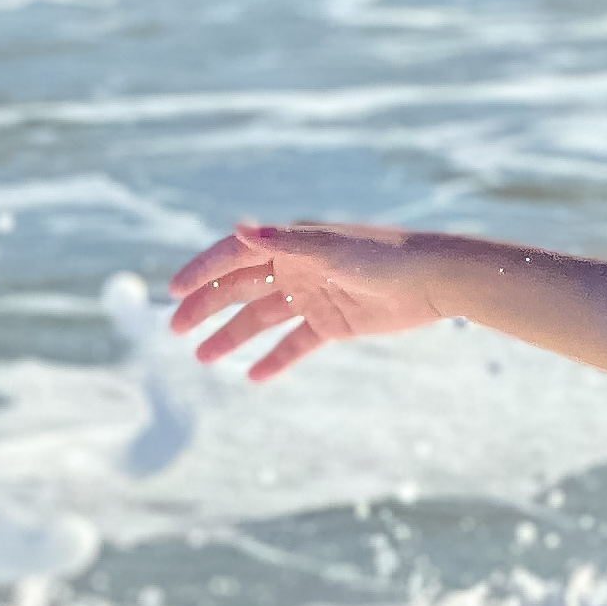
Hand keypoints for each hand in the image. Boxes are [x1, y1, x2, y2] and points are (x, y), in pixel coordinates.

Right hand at [165, 220, 449, 380]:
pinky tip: (254, 378)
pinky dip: (276, 359)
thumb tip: (238, 228)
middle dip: (207, 307)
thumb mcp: (330, 250)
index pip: (233, 256)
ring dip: (232, 336)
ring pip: (262, 319)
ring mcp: (313, 296)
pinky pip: (296, 343)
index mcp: (291, 244)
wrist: (434, 280)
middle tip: (175, 331)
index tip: (173, 292)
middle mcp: (297, 268)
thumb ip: (284, 242)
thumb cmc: (384, 256)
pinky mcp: (333, 323)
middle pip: (240, 289)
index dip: (202, 271)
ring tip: (203, 358)